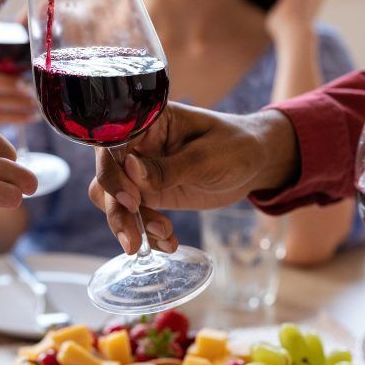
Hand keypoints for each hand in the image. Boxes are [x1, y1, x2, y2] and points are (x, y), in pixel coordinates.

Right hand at [88, 104, 297, 250]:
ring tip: (162, 237)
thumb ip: (169, 167)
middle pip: (107, 176)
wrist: (257, 163)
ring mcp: (140, 171)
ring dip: (129, 224)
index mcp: (147, 121)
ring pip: (113, 199)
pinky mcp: (149, 193)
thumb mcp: (208, 157)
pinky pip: (134, 215)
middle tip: (135, 237)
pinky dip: (146, 232)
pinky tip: (168, 242)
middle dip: (118, 209)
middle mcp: (136, 144)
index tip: (132, 199)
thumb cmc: (236, 146)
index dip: (113, 172)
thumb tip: (130, 170)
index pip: (112, 143)